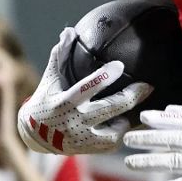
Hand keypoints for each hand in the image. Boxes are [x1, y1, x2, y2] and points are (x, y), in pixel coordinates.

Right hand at [17, 28, 150, 154]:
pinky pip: (113, 143)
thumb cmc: (46, 99)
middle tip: (147, 86)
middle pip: (107, 110)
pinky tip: (132, 121)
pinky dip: (123, 132)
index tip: (119, 66)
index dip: (102, 78)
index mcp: (62, 103)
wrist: (34, 137)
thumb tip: (69, 31)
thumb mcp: (50, 79)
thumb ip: (60, 56)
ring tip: (139, 108)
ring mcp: (82, 139)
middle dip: (130, 98)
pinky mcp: (90, 149)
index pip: (84, 89)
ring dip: (127, 120)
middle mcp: (73, 123)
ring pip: (113, 132)